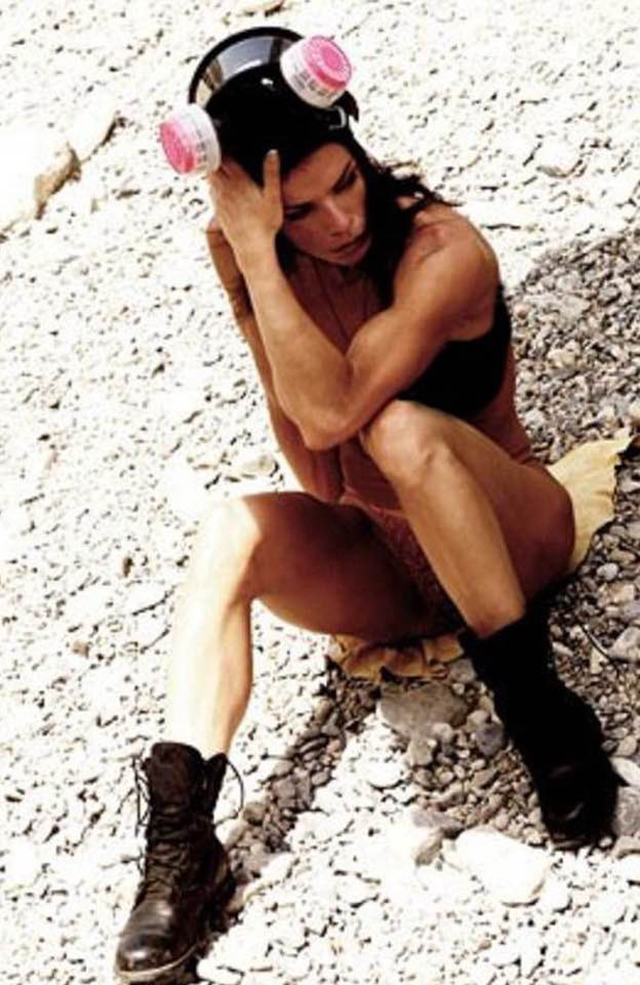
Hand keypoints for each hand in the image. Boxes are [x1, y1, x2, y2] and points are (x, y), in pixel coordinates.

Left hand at [207, 151, 282, 266]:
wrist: (251, 248)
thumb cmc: (264, 224)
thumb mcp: (273, 197)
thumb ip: (271, 173)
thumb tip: (272, 153)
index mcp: (239, 181)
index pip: (224, 156)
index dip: (222, 146)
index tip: (223, 139)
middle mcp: (225, 189)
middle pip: (213, 165)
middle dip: (215, 156)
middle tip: (218, 147)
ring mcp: (218, 200)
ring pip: (210, 178)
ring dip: (214, 170)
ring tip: (218, 163)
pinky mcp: (217, 210)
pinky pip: (211, 192)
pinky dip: (214, 185)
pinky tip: (221, 185)